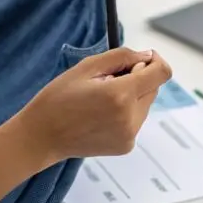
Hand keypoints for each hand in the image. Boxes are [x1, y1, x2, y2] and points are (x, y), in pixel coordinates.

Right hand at [13, 47, 173, 164]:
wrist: (41, 136)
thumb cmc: (58, 99)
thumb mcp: (86, 67)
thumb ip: (121, 57)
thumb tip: (147, 56)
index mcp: (120, 95)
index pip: (161, 73)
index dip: (154, 61)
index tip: (140, 60)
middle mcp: (130, 118)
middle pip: (153, 88)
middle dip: (138, 79)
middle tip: (106, 81)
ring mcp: (130, 135)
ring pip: (145, 104)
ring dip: (131, 96)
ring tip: (100, 101)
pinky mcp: (126, 146)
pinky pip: (136, 121)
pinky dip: (125, 113)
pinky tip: (100, 116)